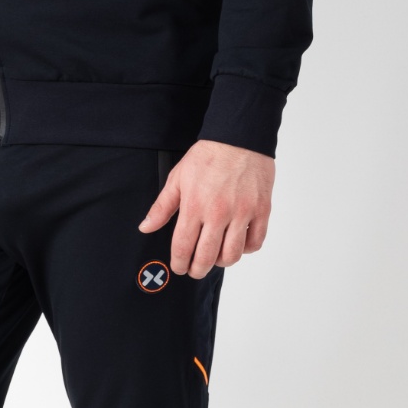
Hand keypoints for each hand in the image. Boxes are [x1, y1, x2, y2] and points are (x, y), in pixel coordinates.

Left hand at [138, 140, 274, 278]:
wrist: (240, 138)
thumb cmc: (209, 156)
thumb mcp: (178, 178)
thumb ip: (162, 207)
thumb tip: (146, 227)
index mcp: (195, 205)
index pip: (183, 247)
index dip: (179, 263)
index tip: (179, 267)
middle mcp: (218, 212)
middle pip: (207, 257)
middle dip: (197, 269)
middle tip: (195, 269)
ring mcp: (242, 213)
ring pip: (232, 255)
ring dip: (222, 262)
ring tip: (216, 257)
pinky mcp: (261, 210)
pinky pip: (255, 242)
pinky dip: (246, 249)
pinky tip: (238, 243)